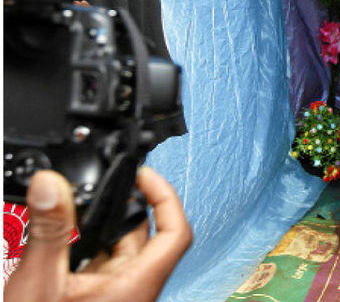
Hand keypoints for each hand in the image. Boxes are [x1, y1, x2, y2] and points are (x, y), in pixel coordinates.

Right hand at [5, 167, 191, 301]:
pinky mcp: (94, 300)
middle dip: (118, 207)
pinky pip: (95, 267)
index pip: (176, 232)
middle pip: (141, 236)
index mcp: (137, 285)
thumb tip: (50, 183)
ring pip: (115, 251)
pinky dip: (81, 248)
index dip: (166, 197)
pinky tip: (58, 240)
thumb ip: (49, 232)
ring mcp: (114, 297)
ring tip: (70, 207)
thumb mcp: (40, 284)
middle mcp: (133, 290)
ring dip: (95, 229)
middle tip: (94, 185)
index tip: (142, 174)